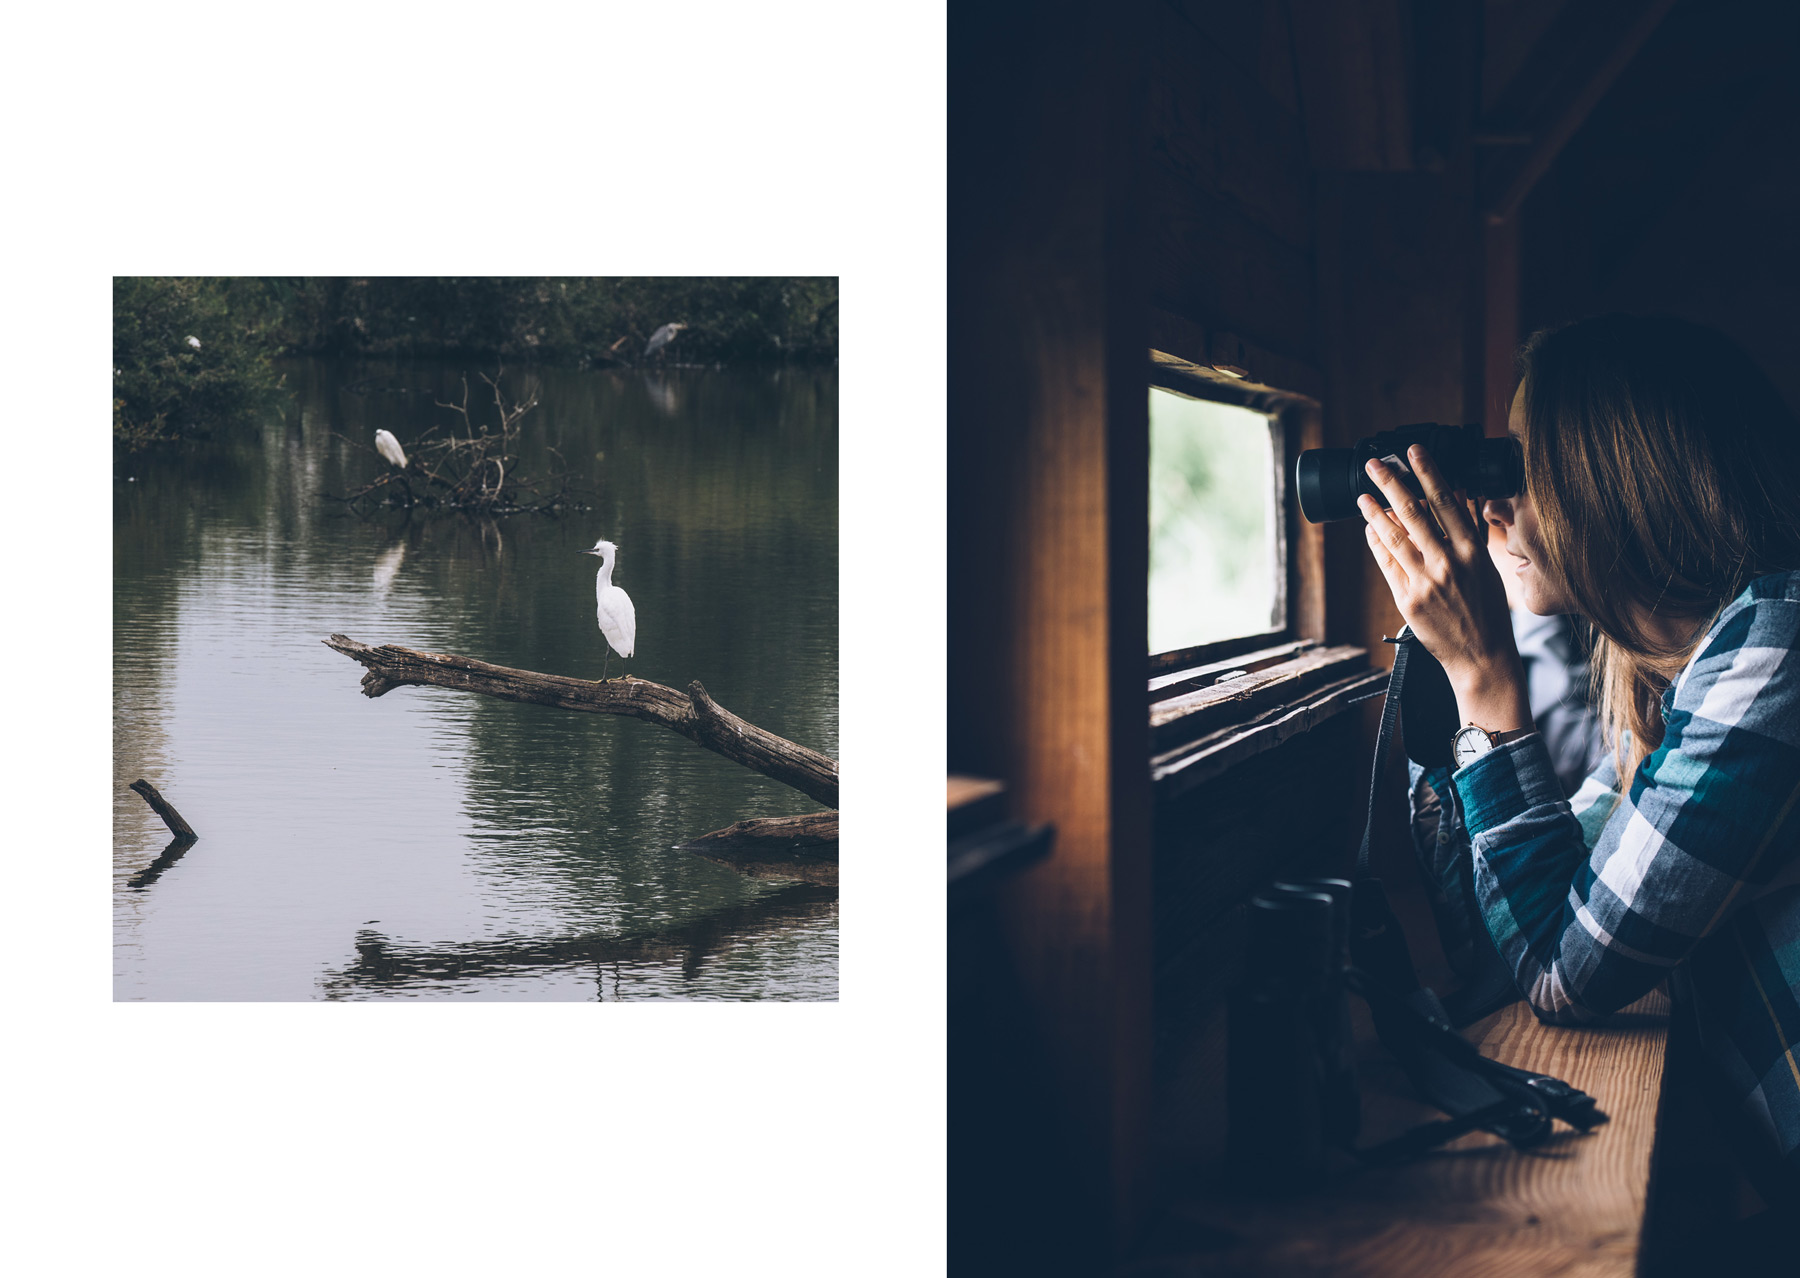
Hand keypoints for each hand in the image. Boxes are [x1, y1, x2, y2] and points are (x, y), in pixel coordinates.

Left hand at [1360, 446, 1529, 731]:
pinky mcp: (1408, 600)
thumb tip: (1458, 498)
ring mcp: (1426, 582)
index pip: (1446, 501)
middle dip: (1392, 484)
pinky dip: (1376, 544)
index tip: (1413, 451)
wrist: (1481, 656)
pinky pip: (1387, 564)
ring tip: (1363, 495)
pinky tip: (1369, 529)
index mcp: (1472, 551)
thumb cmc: (1487, 611)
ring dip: (1375, 513)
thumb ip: (1470, 533)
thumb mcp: (1487, 567)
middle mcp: (1449, 563)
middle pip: (1414, 514)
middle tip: (1375, 464)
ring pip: (1395, 538)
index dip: (1427, 473)